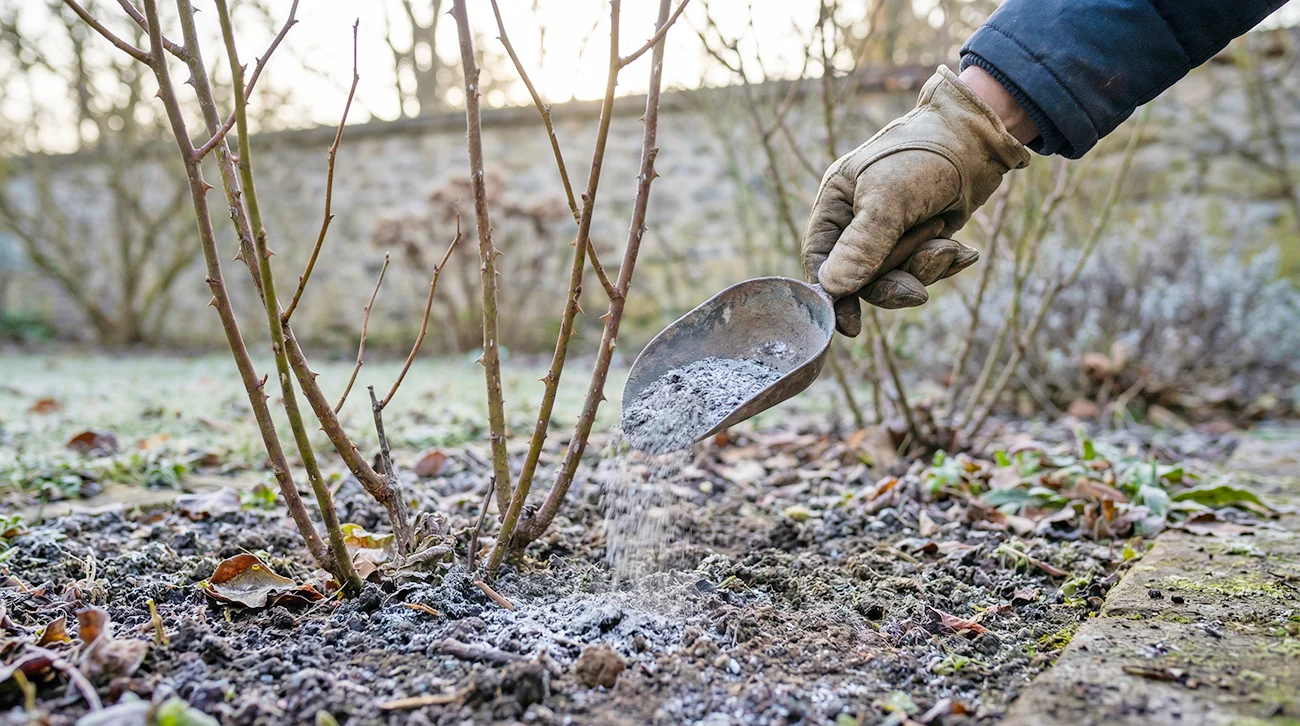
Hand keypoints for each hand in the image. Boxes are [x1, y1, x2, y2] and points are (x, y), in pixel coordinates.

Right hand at [802, 65, 1029, 335]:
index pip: (821, 258)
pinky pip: (924, 268)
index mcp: (836, 203)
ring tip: (950, 249)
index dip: (833, 294)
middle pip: (862, 275)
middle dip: (894, 282)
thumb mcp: (889, 198)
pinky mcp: (922, 235)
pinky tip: (964, 254)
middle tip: (919, 293)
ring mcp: (891, 230)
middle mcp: (858, 219)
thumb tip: (832, 288)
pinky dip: (943, 263)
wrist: (980, 138)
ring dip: (925, 269)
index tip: (850, 326)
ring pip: (897, 275)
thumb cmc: (924, 156)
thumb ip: (862, 244)